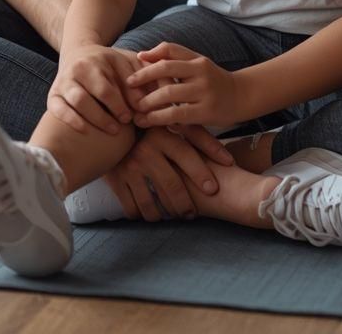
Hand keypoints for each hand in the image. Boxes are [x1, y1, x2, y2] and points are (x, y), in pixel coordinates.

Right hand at [48, 45, 144, 134]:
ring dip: (92, 120)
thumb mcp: (122, 62)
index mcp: (92, 62)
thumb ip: (134, 80)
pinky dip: (71, 121)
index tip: (129, 117)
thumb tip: (140, 104)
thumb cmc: (106, 62)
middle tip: (119, 128)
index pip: (104, 90)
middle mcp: (73, 72)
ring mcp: (62, 83)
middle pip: (85, 99)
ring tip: (109, 130)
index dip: (118, 106)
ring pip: (73, 104)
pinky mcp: (53, 95)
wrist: (78, 53)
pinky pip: (58, 110)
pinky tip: (86, 131)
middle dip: (103, 117)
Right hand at [104, 124, 234, 220]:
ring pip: (151, 202)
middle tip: (192, 214)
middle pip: (171, 185)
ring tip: (174, 216)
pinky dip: (143, 214)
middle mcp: (145, 151)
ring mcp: (129, 167)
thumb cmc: (151, 127)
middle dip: (185, 204)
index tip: (213, 189)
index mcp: (161, 135)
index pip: (185, 155)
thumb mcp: (173, 125)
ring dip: (165, 214)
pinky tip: (152, 214)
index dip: (201, 173)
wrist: (112, 126)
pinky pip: (131, 207)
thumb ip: (201, 139)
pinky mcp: (116, 179)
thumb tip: (229, 161)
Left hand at [126, 42, 241, 128]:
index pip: (169, 51)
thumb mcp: (197, 64)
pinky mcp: (206, 112)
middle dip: (143, 79)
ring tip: (134, 111)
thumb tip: (142, 55)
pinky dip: (159, 118)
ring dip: (148, 102)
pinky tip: (148, 122)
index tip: (132, 70)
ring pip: (169, 93)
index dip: (149, 59)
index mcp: (197, 60)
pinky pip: (177, 114)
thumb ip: (173, 57)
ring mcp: (204, 91)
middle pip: (166, 70)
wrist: (242, 97)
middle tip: (127, 90)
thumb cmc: (213, 81)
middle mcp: (201, 72)